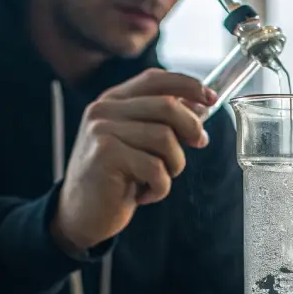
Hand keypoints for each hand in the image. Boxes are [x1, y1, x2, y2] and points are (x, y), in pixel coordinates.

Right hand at [51, 69, 216, 252]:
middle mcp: (104, 110)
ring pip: (165, 138)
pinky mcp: (106, 155)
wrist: (81, 214)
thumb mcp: (139, 144)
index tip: (211, 98)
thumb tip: (199, 107)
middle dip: (192, 128)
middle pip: (167, 106)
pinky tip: (145, 194)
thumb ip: (162, 123)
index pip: (155, 79)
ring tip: (160, 178)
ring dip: (174, 164)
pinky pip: (156, 168)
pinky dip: (160, 187)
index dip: (188, 85)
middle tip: (198, 144)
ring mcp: (102, 130)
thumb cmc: (114, 179)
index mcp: (113, 101)